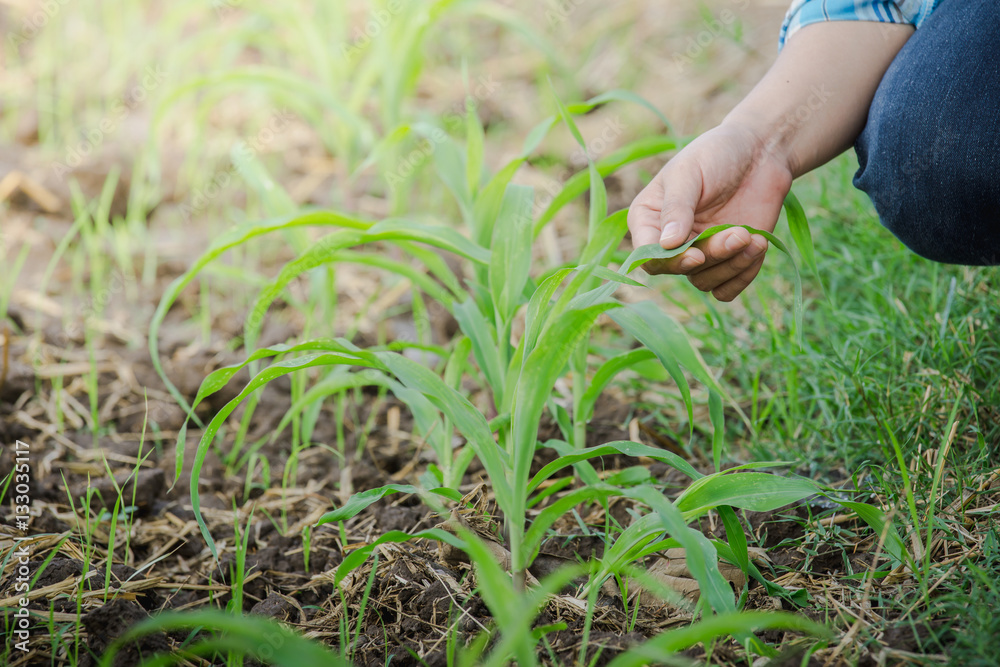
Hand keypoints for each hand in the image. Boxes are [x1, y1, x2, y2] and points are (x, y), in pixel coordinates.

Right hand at [627, 123, 792, 301]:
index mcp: (649, 219)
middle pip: (679, 270)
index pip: (646, 255)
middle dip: (712, 255)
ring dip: (731, 265)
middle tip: (740, 234)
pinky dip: (743, 276)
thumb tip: (666, 244)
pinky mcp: (726, 262)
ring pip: (704, 282)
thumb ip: (676, 207)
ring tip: (753, 237)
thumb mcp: (689, 173)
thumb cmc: (717, 153)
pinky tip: (758, 246)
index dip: (668, 261)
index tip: (696, 254)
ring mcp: (699, 253)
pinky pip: (726, 290)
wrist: (761, 152)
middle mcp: (670, 242)